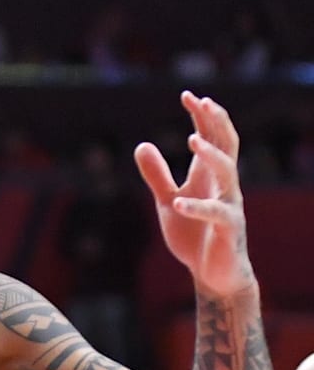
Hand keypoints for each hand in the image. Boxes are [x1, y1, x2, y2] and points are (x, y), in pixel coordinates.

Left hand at [134, 91, 252, 296]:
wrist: (214, 274)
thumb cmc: (194, 235)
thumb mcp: (167, 201)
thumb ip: (157, 175)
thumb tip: (141, 144)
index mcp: (208, 177)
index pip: (210, 138)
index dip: (202, 117)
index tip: (188, 95)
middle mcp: (223, 186)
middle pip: (226, 146)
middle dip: (216, 123)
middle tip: (203, 102)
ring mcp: (229, 206)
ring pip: (228, 174)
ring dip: (211, 156)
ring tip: (193, 141)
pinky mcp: (228, 230)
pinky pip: (216, 215)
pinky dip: (197, 207)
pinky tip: (177, 202)